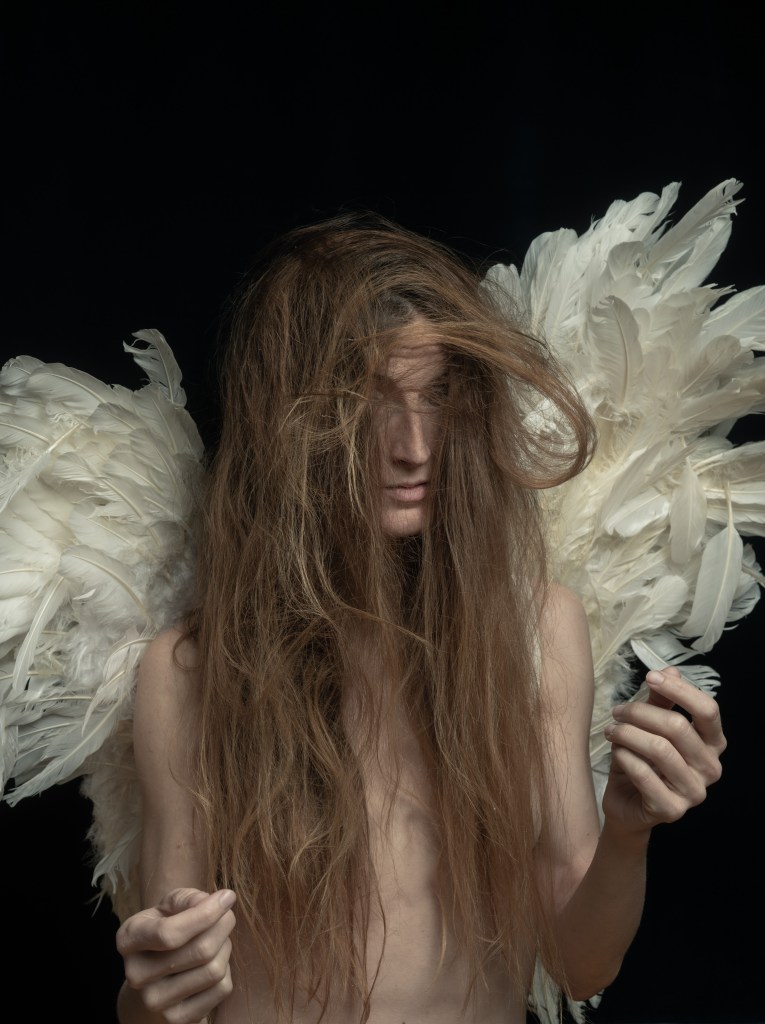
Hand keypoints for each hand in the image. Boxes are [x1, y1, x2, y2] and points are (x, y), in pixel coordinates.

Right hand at [117, 887, 236, 1023]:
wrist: (153, 980)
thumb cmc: (166, 932)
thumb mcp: (169, 907)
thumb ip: (188, 899)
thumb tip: (216, 902)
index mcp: (129, 940)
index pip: (170, 933)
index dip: (205, 914)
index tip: (228, 897)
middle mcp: (136, 975)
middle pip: (200, 951)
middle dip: (224, 926)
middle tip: (228, 915)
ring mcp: (155, 1002)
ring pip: (214, 970)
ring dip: (226, 947)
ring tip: (219, 939)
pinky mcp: (178, 1019)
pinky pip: (221, 989)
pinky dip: (227, 970)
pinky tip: (214, 962)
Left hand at [601, 667, 725, 833]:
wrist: (626, 804)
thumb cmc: (641, 761)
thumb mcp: (649, 727)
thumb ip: (661, 701)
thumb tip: (670, 669)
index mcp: (712, 744)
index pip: (708, 710)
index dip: (679, 689)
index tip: (650, 676)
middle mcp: (710, 769)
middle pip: (678, 727)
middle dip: (641, 712)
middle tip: (617, 711)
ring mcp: (694, 792)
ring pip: (659, 749)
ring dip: (627, 734)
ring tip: (610, 730)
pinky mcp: (672, 810)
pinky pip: (643, 773)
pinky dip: (623, 756)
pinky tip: (615, 752)